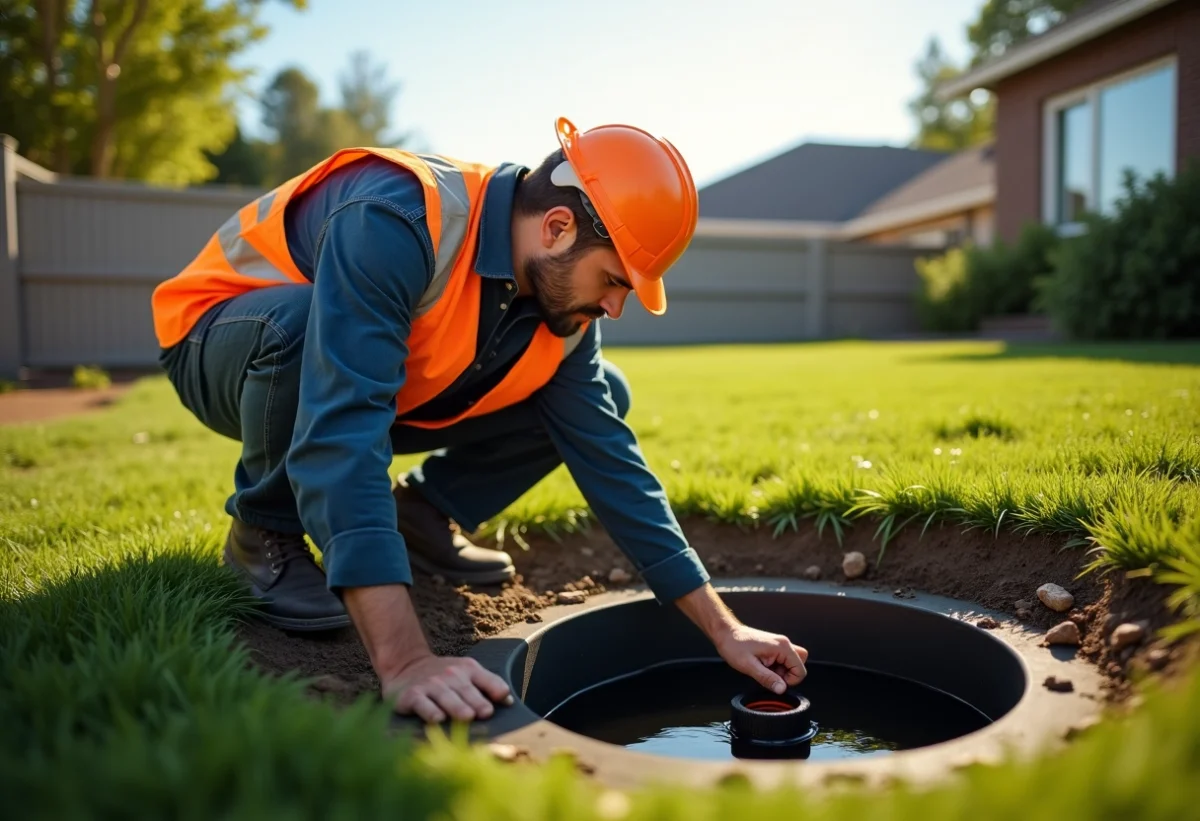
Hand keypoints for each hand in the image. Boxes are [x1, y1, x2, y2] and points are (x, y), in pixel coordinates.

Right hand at [382, 654, 513, 723]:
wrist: (406, 665)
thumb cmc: (444, 677)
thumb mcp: (467, 673)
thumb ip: (489, 684)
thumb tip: (509, 701)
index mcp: (467, 669)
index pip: (485, 678)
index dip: (495, 688)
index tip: (504, 698)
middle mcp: (450, 675)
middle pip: (465, 689)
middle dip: (476, 701)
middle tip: (486, 713)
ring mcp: (430, 684)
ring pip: (445, 696)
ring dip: (456, 706)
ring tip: (467, 717)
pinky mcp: (411, 695)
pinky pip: (421, 703)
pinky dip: (429, 711)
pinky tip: (437, 719)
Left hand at [714, 624, 808, 694]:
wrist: (726, 633)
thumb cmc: (734, 646)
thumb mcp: (749, 666)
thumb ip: (767, 678)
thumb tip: (782, 689)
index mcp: (782, 647)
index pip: (800, 670)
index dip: (790, 681)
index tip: (775, 682)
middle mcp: (784, 643)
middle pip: (799, 664)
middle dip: (788, 675)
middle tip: (772, 676)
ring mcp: (779, 643)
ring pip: (791, 662)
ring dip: (782, 671)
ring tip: (764, 670)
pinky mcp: (773, 646)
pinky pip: (783, 659)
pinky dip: (776, 666)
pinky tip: (762, 666)